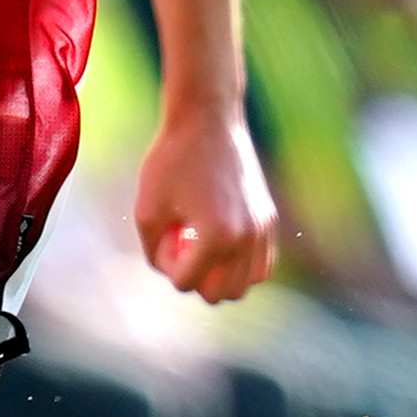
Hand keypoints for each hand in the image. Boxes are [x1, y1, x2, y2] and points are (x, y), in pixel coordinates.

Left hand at [134, 95, 280, 299]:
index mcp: (217, 237)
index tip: (164, 231)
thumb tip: (176, 274)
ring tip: (201, 242)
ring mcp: (263, 230)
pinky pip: (261, 265)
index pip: (185, 283)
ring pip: (244, 285)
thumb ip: (154, 254)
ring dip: (218, 275)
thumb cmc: (171, 161)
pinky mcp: (269, 220)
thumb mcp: (146, 210)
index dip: (165, 262)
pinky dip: (240, 265)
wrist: (208, 120)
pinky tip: (219, 240)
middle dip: (194, 276)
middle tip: (182, 241)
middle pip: (219, 295)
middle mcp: (247, 238)